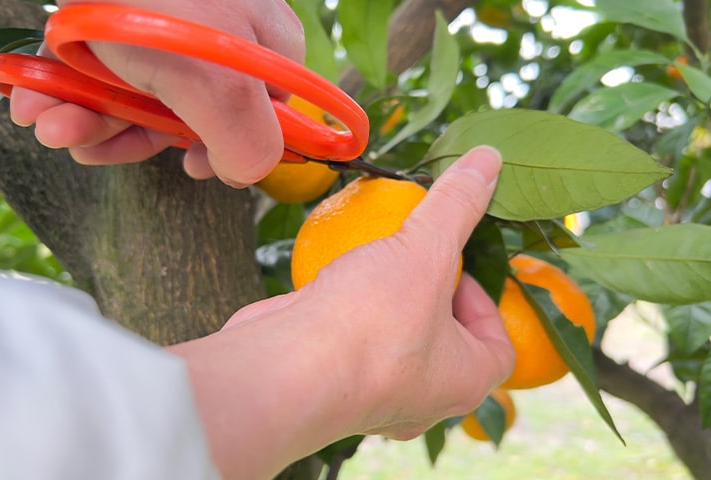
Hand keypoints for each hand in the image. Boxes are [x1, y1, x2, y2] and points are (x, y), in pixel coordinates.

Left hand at [9, 0, 304, 186]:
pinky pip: (102, 67)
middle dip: (132, 136)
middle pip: (186, 111)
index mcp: (262, 50)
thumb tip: (240, 174)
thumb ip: (247, 142)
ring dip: (89, 119)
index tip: (188, 164)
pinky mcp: (120, 18)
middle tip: (88, 144)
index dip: (222, 147)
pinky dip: (69, 91)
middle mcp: (219, 41)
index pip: (259, 116)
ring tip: (51, 124)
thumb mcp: (220, 85)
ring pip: (136, 93)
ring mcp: (168, 29)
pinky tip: (40, 101)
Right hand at [169, 146, 513, 478]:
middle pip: (446, 343)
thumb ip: (456, 203)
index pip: (499, 350)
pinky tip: (337, 277)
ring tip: (380, 259)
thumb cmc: (371, 321)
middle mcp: (422, 396)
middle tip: (420, 257)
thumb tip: (490, 158)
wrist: (285, 368)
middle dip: (435, 297)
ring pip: (394, 341)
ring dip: (390, 301)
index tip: (461, 268)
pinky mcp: (330, 377)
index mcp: (462, 380)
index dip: (489, 305)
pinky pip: (351, 341)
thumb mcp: (426, 250)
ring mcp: (371, 391)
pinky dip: (349, 310)